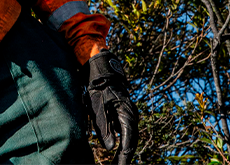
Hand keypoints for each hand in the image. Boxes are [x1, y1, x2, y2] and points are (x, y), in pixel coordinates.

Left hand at [86, 50, 138, 164]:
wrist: (102, 74)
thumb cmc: (99, 89)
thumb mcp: (98, 108)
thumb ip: (104, 128)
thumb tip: (111, 148)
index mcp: (127, 115)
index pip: (129, 141)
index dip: (124, 156)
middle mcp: (131, 117)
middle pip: (131, 142)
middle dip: (125, 156)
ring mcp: (129, 116)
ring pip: (129, 138)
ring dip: (124, 150)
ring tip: (118, 162)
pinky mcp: (123, 116)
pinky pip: (125, 133)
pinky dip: (122, 143)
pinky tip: (118, 152)